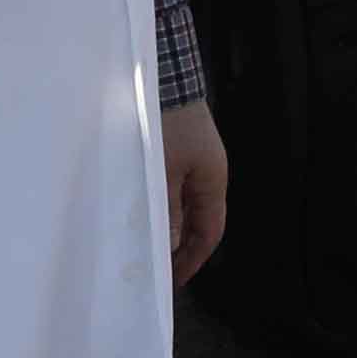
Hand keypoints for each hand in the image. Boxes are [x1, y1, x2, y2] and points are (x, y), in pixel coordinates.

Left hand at [161, 99, 228, 286]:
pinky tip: (144, 212)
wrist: (162, 75)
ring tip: (146, 246)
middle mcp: (209, 173)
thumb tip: (168, 246)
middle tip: (156, 270)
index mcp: (213, 180)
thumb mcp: (161, 173)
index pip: (209, 232)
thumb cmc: (164, 124)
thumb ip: (166, 210)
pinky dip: (162, 206)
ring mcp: (195, 160)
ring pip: (185, 205)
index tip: (171, 282)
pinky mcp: (180, 149)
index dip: (192, 259)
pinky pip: (175, 187)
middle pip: (199, 221)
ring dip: (169, 226)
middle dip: (180, 247)